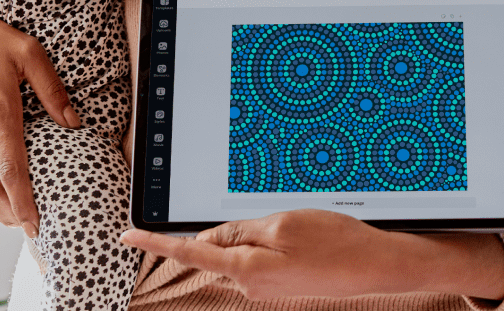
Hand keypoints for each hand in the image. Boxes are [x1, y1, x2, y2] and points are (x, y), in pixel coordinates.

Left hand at [120, 209, 503, 301]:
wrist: (377, 268)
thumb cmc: (335, 243)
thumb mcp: (282, 224)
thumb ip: (239, 231)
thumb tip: (208, 240)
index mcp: (245, 269)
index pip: (189, 252)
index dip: (155, 243)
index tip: (126, 236)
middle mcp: (251, 285)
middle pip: (218, 246)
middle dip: (228, 225)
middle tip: (273, 215)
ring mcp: (268, 287)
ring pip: (242, 249)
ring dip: (256, 232)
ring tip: (301, 227)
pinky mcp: (283, 284)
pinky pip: (261, 257)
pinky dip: (271, 240)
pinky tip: (302, 235)